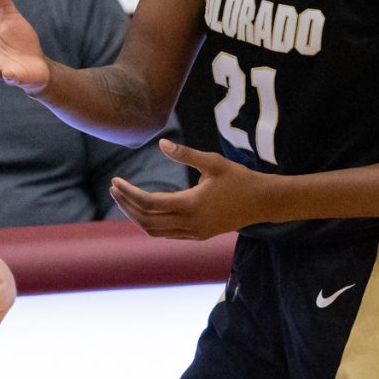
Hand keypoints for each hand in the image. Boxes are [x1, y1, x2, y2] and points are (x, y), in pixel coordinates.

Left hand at [109, 138, 272, 240]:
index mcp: (190, 205)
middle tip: (114, 188)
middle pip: (146, 220)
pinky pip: (166, 233)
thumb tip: (161, 143)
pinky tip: (145, 209)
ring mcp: (194, 233)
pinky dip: (151, 223)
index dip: (129, 193)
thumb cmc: (239, 178)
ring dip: (136, 217)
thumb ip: (186, 154)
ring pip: (154, 230)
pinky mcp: (198, 235)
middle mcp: (189, 223)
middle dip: (127, 205)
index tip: (116, 181)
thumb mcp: (213, 162)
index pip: (149, 203)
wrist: (263, 202)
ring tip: (124, 199)